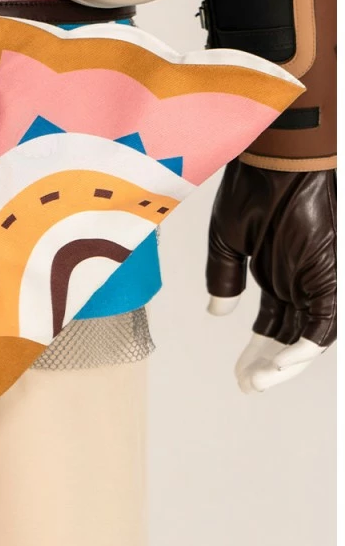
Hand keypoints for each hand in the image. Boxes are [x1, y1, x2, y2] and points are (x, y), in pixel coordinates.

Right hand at [205, 161, 335, 392]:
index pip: (271, 322)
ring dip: (287, 363)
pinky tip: (282, 363)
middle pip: (288, 334)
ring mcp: (313, 280)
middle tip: (247, 385)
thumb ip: (224, 277)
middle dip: (268, 363)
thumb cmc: (249, 190)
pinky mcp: (328, 277)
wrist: (276, 160)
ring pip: (309, 336)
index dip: (256, 349)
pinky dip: (306, 346)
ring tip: (259, 380)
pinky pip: (325, 322)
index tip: (239, 372)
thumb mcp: (226, 241)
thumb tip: (217, 313)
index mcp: (273, 272)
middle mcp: (296, 281)